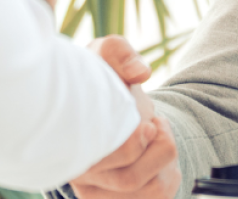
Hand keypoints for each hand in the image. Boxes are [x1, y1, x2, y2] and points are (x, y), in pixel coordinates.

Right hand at [73, 36, 181, 198]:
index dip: (132, 146)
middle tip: (157, 124)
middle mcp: (79, 173)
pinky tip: (160, 154)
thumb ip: (121, 54)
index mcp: (69, 140)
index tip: (149, 124)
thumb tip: (141, 73)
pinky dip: (168, 177)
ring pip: (145, 192)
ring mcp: (97, 192)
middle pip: (128, 180)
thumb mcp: (107, 52)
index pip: (102, 161)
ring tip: (159, 134)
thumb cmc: (101, 75)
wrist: (103, 99)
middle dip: (157, 151)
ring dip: (165, 162)